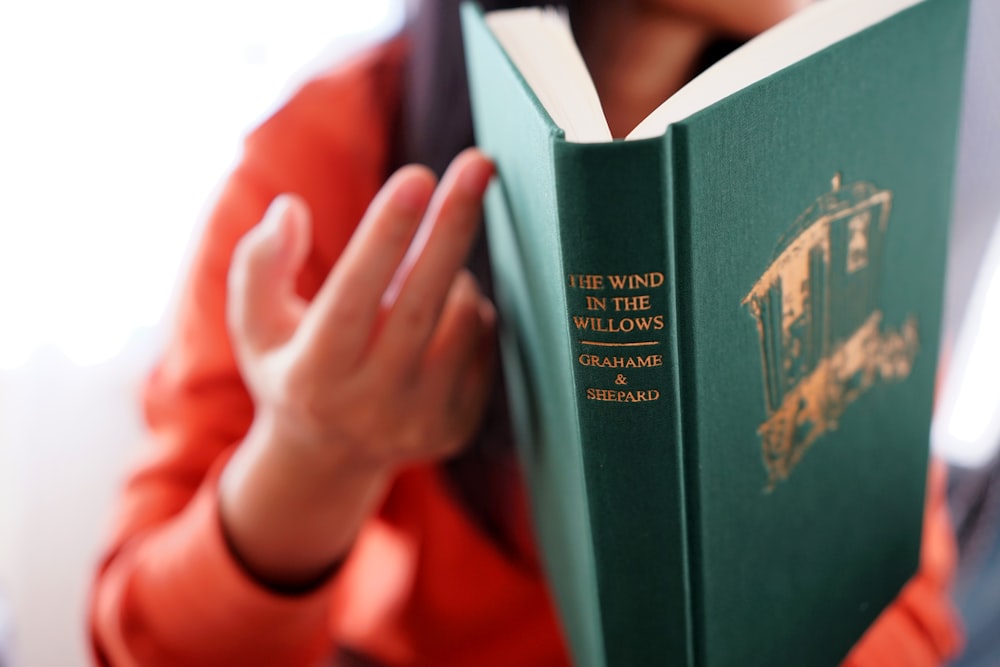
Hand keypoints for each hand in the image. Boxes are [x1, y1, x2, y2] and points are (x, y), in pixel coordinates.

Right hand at [218, 148, 495, 587]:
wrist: (330, 456)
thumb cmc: (291, 366)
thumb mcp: (255, 322)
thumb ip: (260, 264)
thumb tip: (289, 210)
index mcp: (312, 374)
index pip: (352, 296)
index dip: (384, 235)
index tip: (416, 176)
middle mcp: (369, 405)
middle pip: (421, 304)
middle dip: (452, 227)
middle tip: (479, 163)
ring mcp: (419, 422)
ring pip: (462, 319)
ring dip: (452, 274)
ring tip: (422, 278)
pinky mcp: (458, 426)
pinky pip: (484, 343)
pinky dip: (468, 313)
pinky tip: (437, 320)